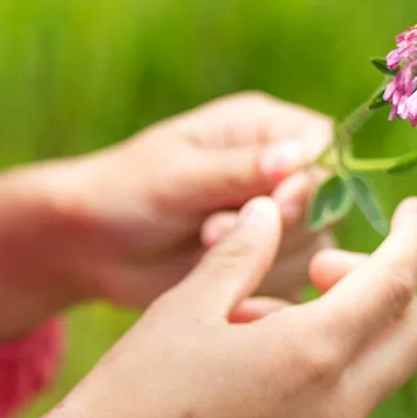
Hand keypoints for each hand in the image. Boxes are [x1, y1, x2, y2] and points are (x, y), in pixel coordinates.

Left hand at [0, 93, 335, 339]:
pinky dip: (258, 288)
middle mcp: (280, 172)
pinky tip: (218, 284)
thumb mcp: (176, 175)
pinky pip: (293, 284)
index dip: (310, 181)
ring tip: (202, 248)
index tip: (272, 206)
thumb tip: (298, 156)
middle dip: (276, 225)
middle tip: (212, 231)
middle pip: (326, 203)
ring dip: (263, 259)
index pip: (324, 148)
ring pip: (315, 248)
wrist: (90, 246)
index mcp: (263, 129)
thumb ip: (237, 170)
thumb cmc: (124, 192)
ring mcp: (276, 221)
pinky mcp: (266, 264)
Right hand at [0, 197, 416, 417]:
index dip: (410, 238)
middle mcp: (334, 412)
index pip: (396, 282)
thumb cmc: (132, 389)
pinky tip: (233, 389)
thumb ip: (243, 252)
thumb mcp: (185, 304)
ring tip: (240, 335)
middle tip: (319, 274)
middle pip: (412, 338)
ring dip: (330, 342)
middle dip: (387, 293)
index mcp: (312, 354)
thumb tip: (274, 211)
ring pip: (364, 381)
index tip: (409, 214)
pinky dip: (305, 391)